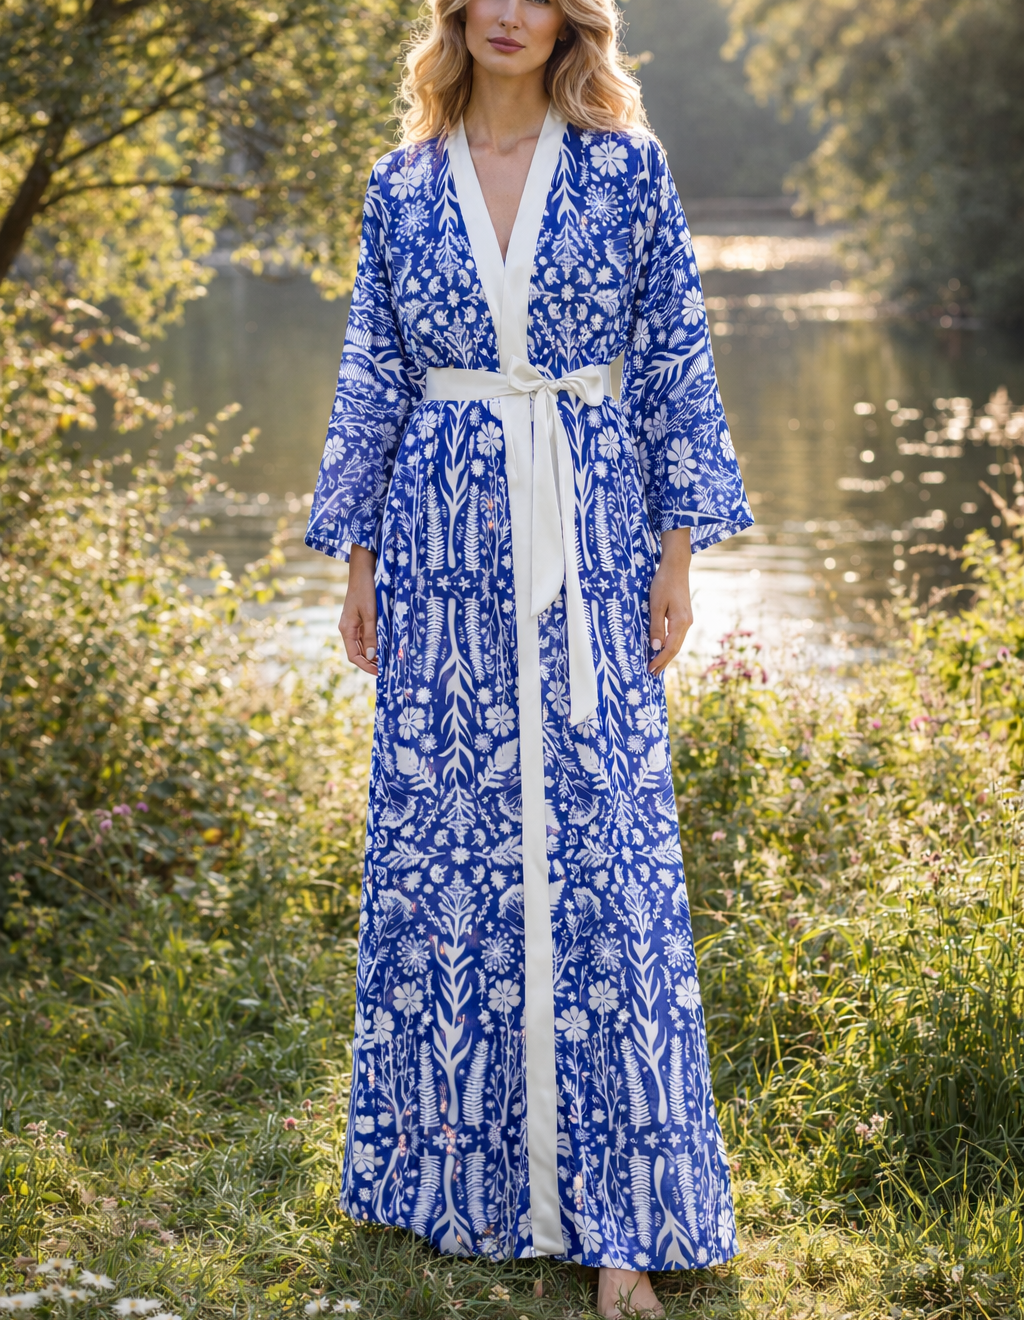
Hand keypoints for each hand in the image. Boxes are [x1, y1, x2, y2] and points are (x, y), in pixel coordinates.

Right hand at [339, 543, 378, 675]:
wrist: (363, 570)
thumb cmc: (366, 590)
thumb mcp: (370, 614)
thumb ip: (371, 635)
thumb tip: (372, 655)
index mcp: (346, 629)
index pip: (354, 656)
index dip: (366, 666)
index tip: (380, 673)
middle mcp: (348, 629)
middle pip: (358, 652)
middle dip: (371, 662)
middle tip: (387, 668)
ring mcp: (354, 624)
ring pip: (364, 645)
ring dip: (374, 653)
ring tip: (389, 659)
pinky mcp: (361, 619)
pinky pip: (367, 636)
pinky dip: (376, 643)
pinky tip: (386, 645)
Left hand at [648, 527, 691, 674]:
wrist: (676, 566)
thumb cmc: (664, 583)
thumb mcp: (656, 605)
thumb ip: (656, 627)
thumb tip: (655, 647)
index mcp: (681, 622)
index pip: (670, 647)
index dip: (660, 660)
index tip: (650, 670)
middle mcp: (687, 623)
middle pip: (676, 648)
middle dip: (664, 661)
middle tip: (652, 674)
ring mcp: (687, 619)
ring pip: (677, 642)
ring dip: (667, 655)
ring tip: (657, 665)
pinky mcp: (684, 615)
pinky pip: (677, 635)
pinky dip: (670, 645)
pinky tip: (663, 648)